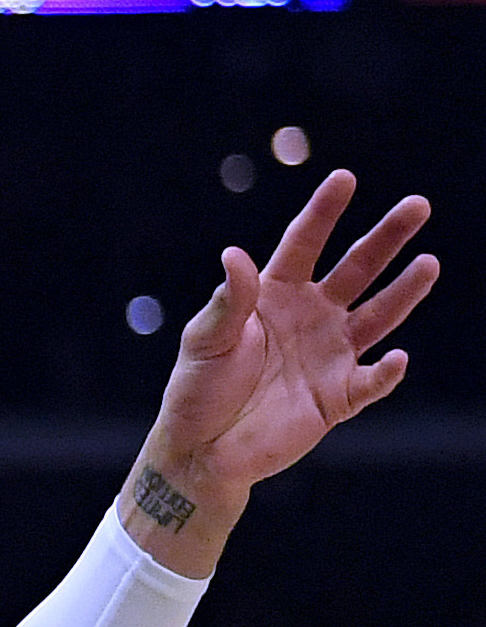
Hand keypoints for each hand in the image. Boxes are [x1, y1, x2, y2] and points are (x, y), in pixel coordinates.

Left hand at [147, 168, 434, 499]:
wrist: (201, 448)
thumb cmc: (197, 389)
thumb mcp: (204, 341)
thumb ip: (228, 302)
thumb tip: (235, 255)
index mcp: (273, 296)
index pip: (304, 244)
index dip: (324, 212)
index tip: (345, 177)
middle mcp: (310, 317)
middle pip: (356, 270)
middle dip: (386, 238)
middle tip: (418, 205)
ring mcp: (330, 355)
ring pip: (378, 316)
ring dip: (404, 292)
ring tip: (429, 263)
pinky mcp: (339, 397)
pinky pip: (372, 381)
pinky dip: (386, 371)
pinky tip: (396, 357)